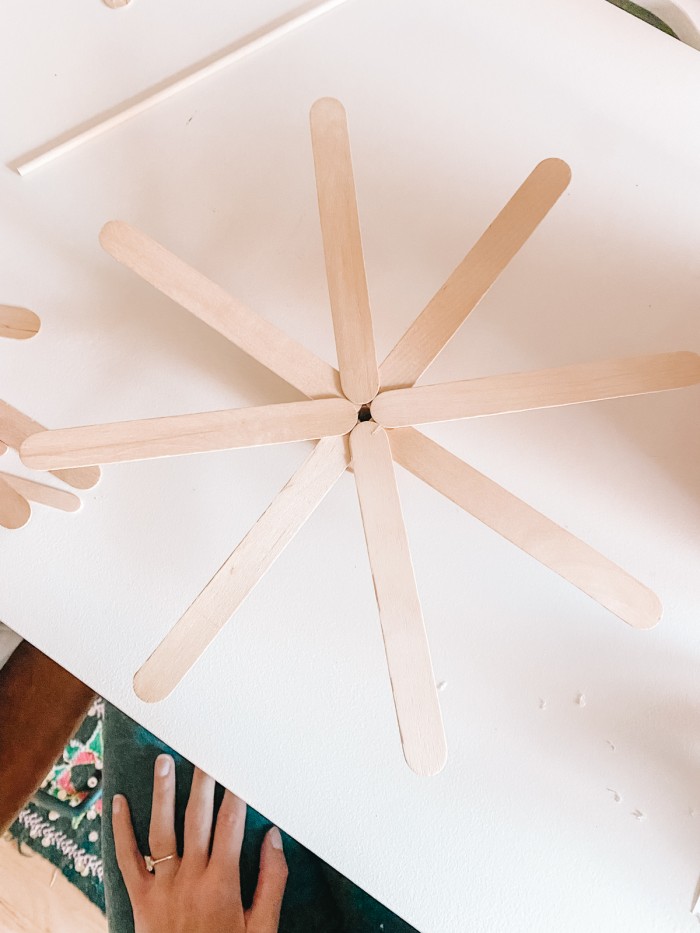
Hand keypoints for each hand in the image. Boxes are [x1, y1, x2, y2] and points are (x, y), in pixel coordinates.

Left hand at [112, 754, 287, 932]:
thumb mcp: (262, 929)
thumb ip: (271, 882)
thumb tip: (273, 838)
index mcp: (222, 884)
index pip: (231, 825)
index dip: (235, 792)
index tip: (238, 766)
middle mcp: (190, 879)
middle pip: (196, 819)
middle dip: (202, 782)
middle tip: (204, 751)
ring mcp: (161, 888)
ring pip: (161, 831)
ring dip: (162, 793)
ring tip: (164, 761)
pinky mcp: (140, 900)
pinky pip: (127, 859)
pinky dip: (121, 830)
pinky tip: (118, 802)